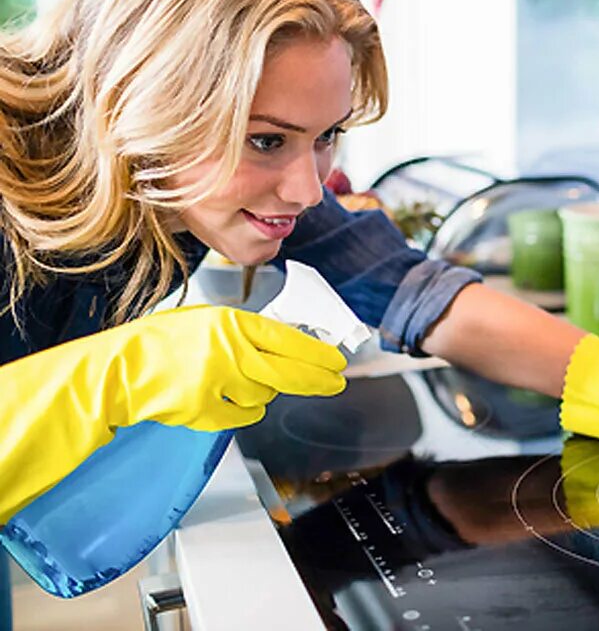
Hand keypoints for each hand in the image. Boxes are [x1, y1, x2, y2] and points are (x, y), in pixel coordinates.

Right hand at [0, 305, 345, 522]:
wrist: (121, 369)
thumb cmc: (163, 343)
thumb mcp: (208, 322)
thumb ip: (246, 333)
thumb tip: (287, 346)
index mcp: (232, 324)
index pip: (289, 340)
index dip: (317, 354)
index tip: (336, 360)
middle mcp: (230, 351)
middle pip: (289, 373)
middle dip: (317, 380)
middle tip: (335, 382)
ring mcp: (219, 382)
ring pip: (264, 396)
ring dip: (260, 393)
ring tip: (233, 380)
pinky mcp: (206, 409)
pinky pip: (243, 416)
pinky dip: (238, 411)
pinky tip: (218, 397)